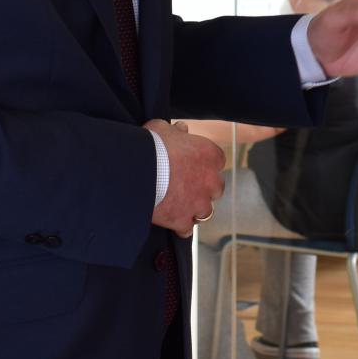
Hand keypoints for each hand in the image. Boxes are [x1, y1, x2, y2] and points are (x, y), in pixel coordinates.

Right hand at [146, 119, 224, 236]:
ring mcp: (199, 203)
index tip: (193, 165)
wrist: (139, 169)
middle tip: (186, 187)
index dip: (204, 164)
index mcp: (210, 155)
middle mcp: (211, 181)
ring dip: (195, 209)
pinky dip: (180, 227)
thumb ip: (176, 131)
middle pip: (215, 188)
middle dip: (204, 189)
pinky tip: (171, 223)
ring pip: (206, 212)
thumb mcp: (163, 129)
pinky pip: (187, 229)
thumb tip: (181, 129)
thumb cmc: (153, 145)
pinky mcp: (184, 220)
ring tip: (179, 206)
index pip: (218, 161)